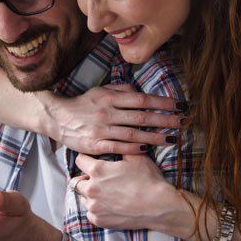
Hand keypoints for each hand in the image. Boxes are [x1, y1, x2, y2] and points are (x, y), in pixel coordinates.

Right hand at [40, 84, 182, 154]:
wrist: (57, 118)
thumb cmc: (82, 104)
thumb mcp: (100, 91)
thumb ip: (120, 90)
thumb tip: (140, 91)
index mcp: (109, 98)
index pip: (141, 99)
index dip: (162, 102)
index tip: (179, 105)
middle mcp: (107, 113)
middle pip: (141, 117)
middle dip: (164, 120)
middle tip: (183, 122)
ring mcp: (101, 130)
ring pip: (132, 134)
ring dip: (154, 137)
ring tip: (172, 139)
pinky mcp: (94, 145)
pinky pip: (117, 148)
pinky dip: (133, 149)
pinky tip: (147, 150)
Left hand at [70, 153, 191, 237]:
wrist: (159, 207)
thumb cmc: (148, 180)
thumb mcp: (136, 157)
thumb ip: (120, 148)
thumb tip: (115, 142)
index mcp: (97, 170)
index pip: (79, 160)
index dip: (86, 159)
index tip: (91, 161)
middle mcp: (91, 188)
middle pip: (77, 181)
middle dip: (86, 178)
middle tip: (99, 180)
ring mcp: (93, 206)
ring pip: (83, 198)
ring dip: (90, 195)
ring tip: (105, 194)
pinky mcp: (98, 220)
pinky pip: (90, 213)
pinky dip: (96, 209)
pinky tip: (108, 206)